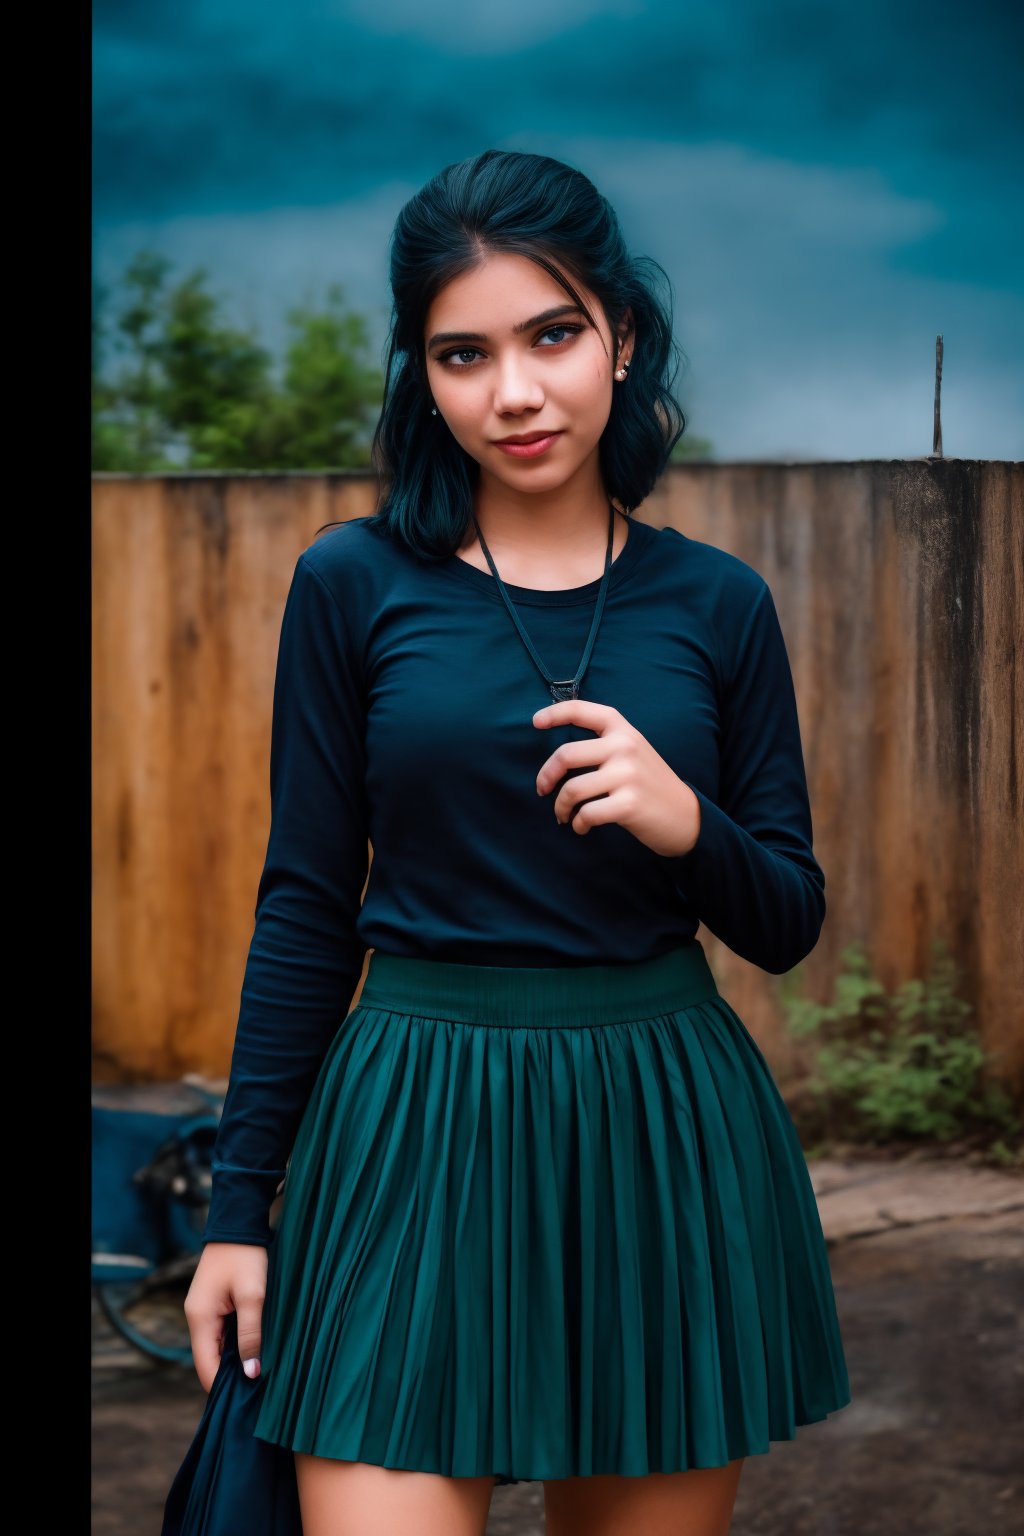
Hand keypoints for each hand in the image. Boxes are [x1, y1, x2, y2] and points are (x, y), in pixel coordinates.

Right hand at [183, 1242, 268, 1392]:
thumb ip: (251, 1335)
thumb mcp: (253, 1297)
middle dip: (232, 1376)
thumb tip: (251, 1374)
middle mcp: (196, 1319)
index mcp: (200, 1320)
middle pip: (210, 1361)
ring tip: (261, 1370)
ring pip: (217, 1348)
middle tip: (260, 1389)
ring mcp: (202, 1312)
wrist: (238, 1223)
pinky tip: (255, 1347)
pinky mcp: (212, 1304)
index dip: (225, 1387)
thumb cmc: (246, 1257)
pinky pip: (222, 1333)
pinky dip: (236, 1343)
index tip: (249, 1400)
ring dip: (236, 1359)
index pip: (205, 1368)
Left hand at [533, 698, 701, 856]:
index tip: (535, 722)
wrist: (685, 815)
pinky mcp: (629, 804)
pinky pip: (586, 813)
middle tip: (542, 789)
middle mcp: (625, 747)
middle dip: (546, 776)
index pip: (582, 711)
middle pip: (566, 755)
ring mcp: (628, 775)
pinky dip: (578, 824)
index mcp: (623, 730)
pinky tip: (582, 827)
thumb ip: (603, 744)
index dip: (554, 713)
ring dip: (560, 807)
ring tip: (564, 816)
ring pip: (572, 789)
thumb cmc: (648, 783)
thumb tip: (558, 756)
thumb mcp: (632, 752)